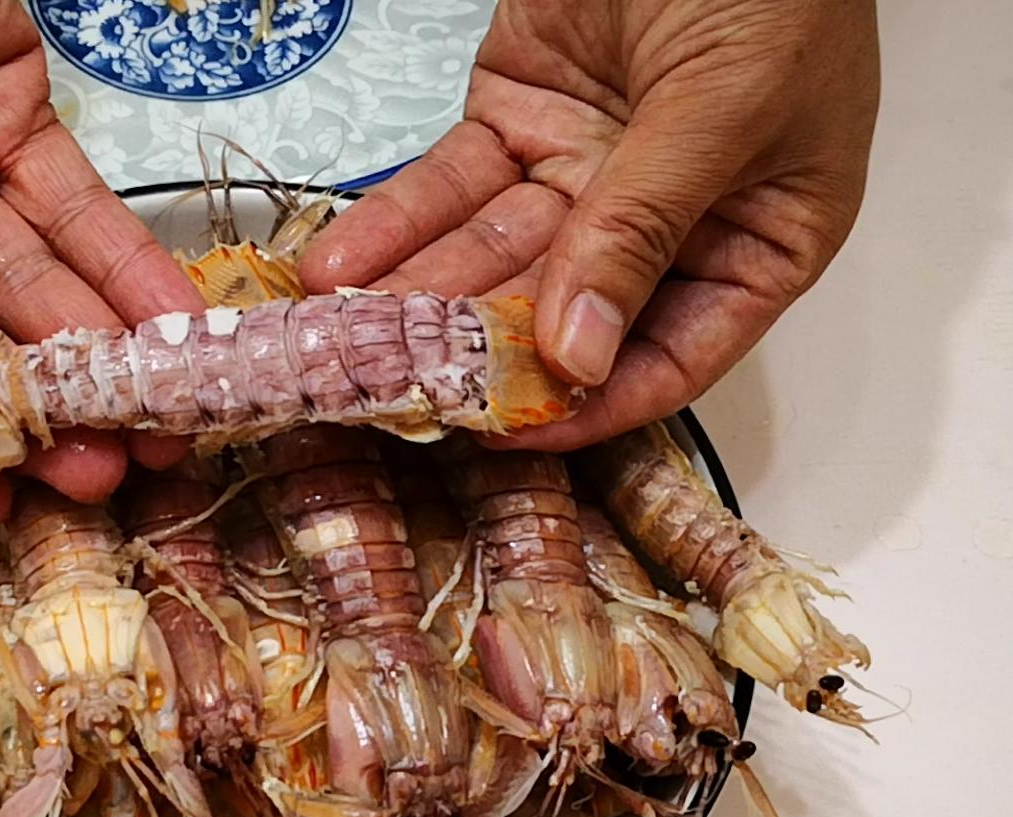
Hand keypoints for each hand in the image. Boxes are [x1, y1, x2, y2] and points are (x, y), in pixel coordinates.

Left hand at [300, 0, 879, 449]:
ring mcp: (579, 173)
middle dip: (472, 354)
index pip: (669, 357)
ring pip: (486, 258)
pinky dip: (388, 227)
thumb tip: (579, 354)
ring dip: (412, 301)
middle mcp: (662, 222)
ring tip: (344, 343)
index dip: (590, 405)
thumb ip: (645, 227)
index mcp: (754, 241)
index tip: (510, 431)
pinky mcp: (512, 122)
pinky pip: (444, 189)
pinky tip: (336, 272)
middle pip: (557, 313)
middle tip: (394, 390)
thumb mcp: (727, 111)